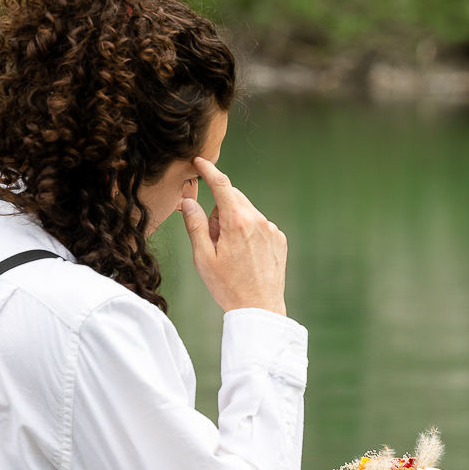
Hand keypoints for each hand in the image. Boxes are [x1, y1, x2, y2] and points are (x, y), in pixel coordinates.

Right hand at [182, 158, 286, 314]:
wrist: (259, 308)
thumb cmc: (228, 286)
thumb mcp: (203, 257)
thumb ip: (195, 225)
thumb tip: (189, 200)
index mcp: (236, 222)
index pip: (221, 184)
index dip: (209, 170)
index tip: (200, 161)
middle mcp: (257, 220)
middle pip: (233, 198)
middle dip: (219, 210)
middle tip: (214, 239)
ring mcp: (271, 229)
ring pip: (246, 212)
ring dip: (235, 222)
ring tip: (232, 253)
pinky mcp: (279, 239)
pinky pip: (259, 225)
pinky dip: (249, 232)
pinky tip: (246, 256)